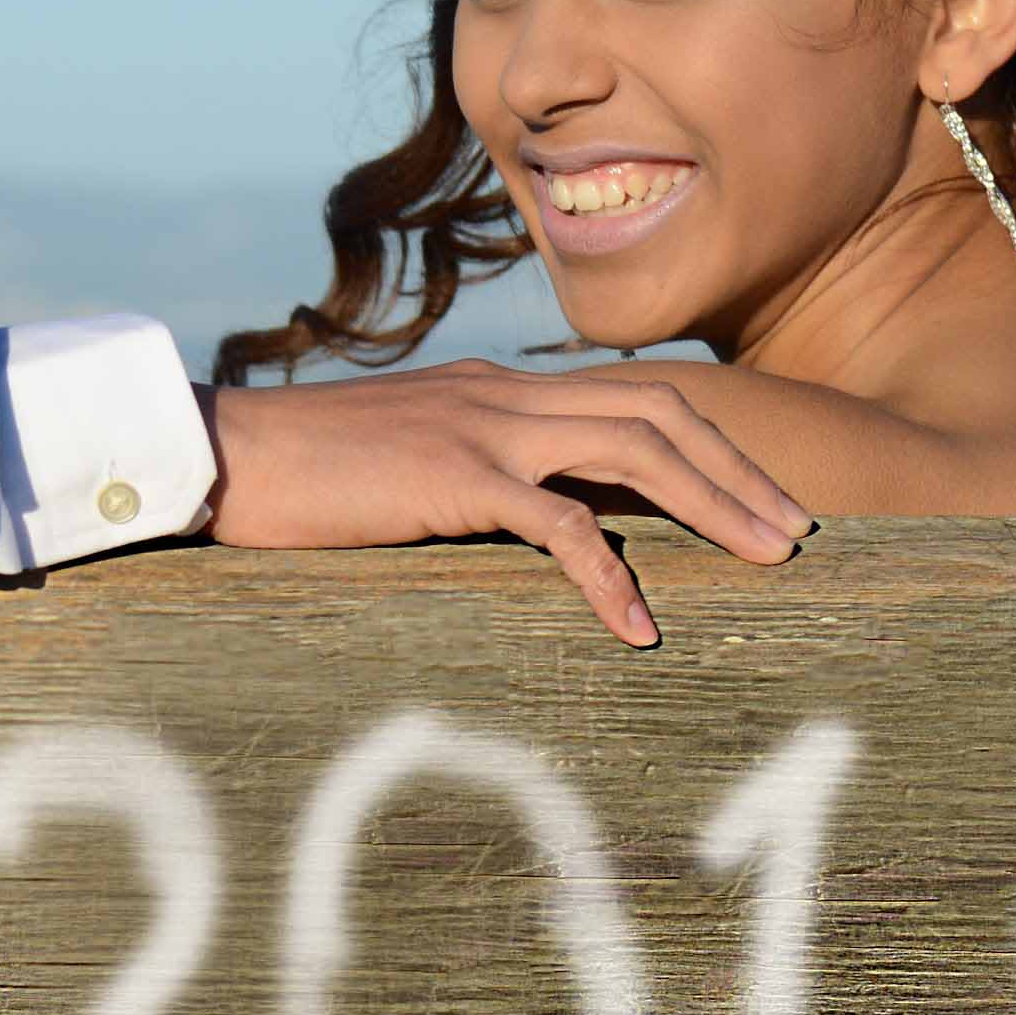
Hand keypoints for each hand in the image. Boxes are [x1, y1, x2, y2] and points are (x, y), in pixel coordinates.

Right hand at [200, 360, 811, 645]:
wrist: (218, 453)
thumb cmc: (293, 478)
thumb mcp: (396, 463)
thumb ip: (460, 473)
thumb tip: (508, 521)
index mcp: (497, 390)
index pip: (632, 397)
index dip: (710, 444)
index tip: (758, 499)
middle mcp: (505, 394)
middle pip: (661, 412)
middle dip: (740, 472)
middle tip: (797, 534)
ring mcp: (483, 428)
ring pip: (636, 449)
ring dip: (715, 505)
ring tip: (768, 561)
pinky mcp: (453, 475)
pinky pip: (557, 522)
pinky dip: (607, 575)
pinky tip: (638, 624)